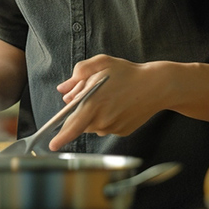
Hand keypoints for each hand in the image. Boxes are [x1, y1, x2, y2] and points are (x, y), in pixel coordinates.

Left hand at [48, 54, 168, 150]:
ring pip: (93, 124)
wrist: (157, 86)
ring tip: (110, 98)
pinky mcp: (122, 131)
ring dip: (94, 114)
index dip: (61, 137)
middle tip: (95, 93)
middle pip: (80, 122)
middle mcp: (102, 119)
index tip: (51, 145)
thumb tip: (63, 90)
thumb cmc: (128, 73)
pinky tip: (118, 105)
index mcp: (94, 103)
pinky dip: (106, 118)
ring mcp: (113, 127)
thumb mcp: (101, 63)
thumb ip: (79, 73)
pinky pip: (106, 127)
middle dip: (80, 110)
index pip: (72, 125)